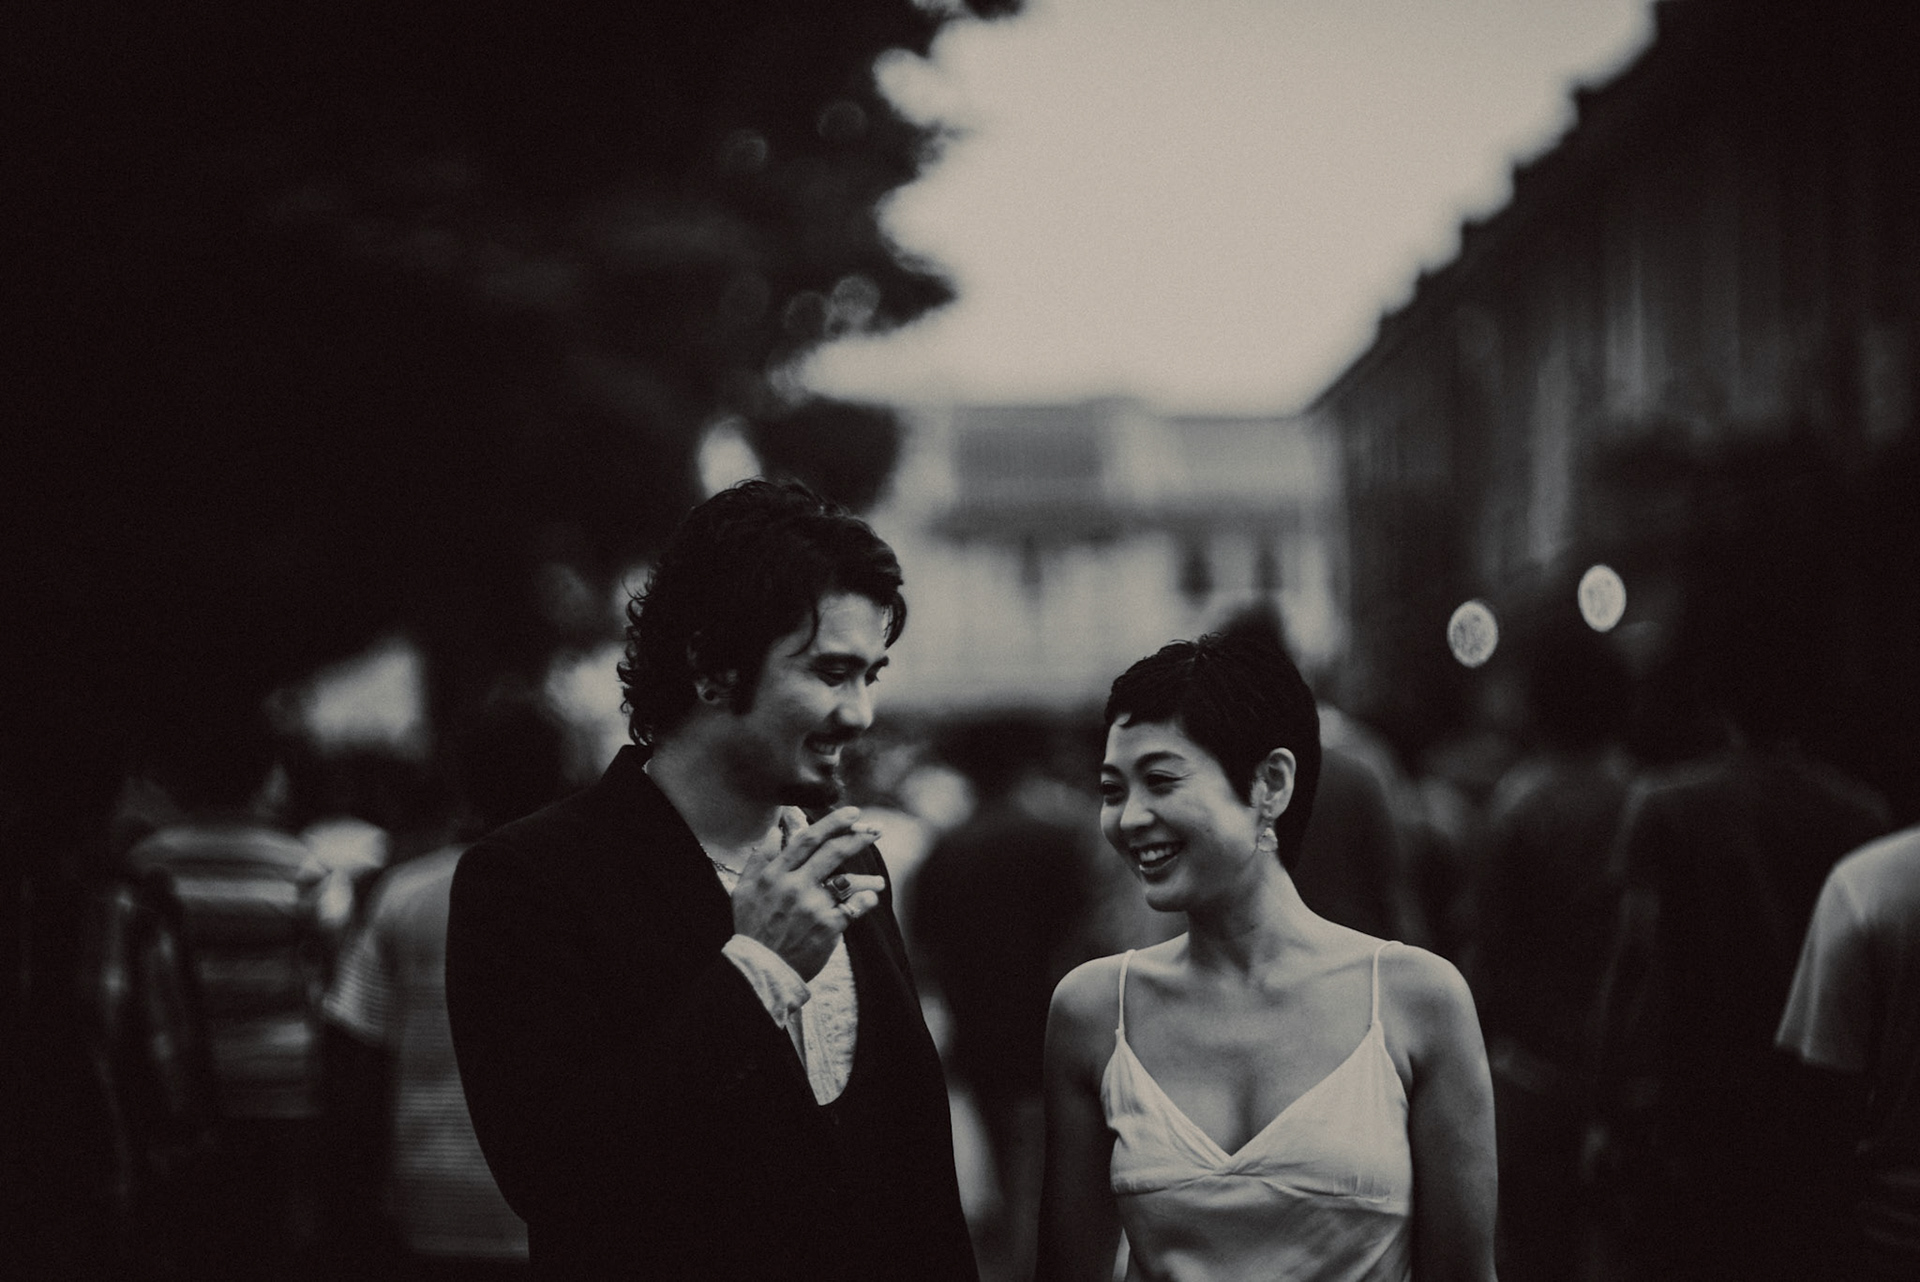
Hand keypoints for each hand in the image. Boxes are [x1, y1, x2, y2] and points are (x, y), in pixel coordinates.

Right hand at [730, 807, 883, 980]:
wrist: (760, 969)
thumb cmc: (752, 928)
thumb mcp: (744, 890)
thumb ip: (760, 858)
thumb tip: (775, 831)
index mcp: (775, 874)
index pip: (807, 839)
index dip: (833, 822)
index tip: (853, 813)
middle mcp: (795, 886)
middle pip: (833, 852)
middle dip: (859, 836)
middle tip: (876, 829)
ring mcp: (813, 907)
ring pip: (848, 880)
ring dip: (868, 877)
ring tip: (879, 881)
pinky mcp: (828, 927)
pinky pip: (855, 907)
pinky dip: (866, 900)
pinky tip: (871, 899)